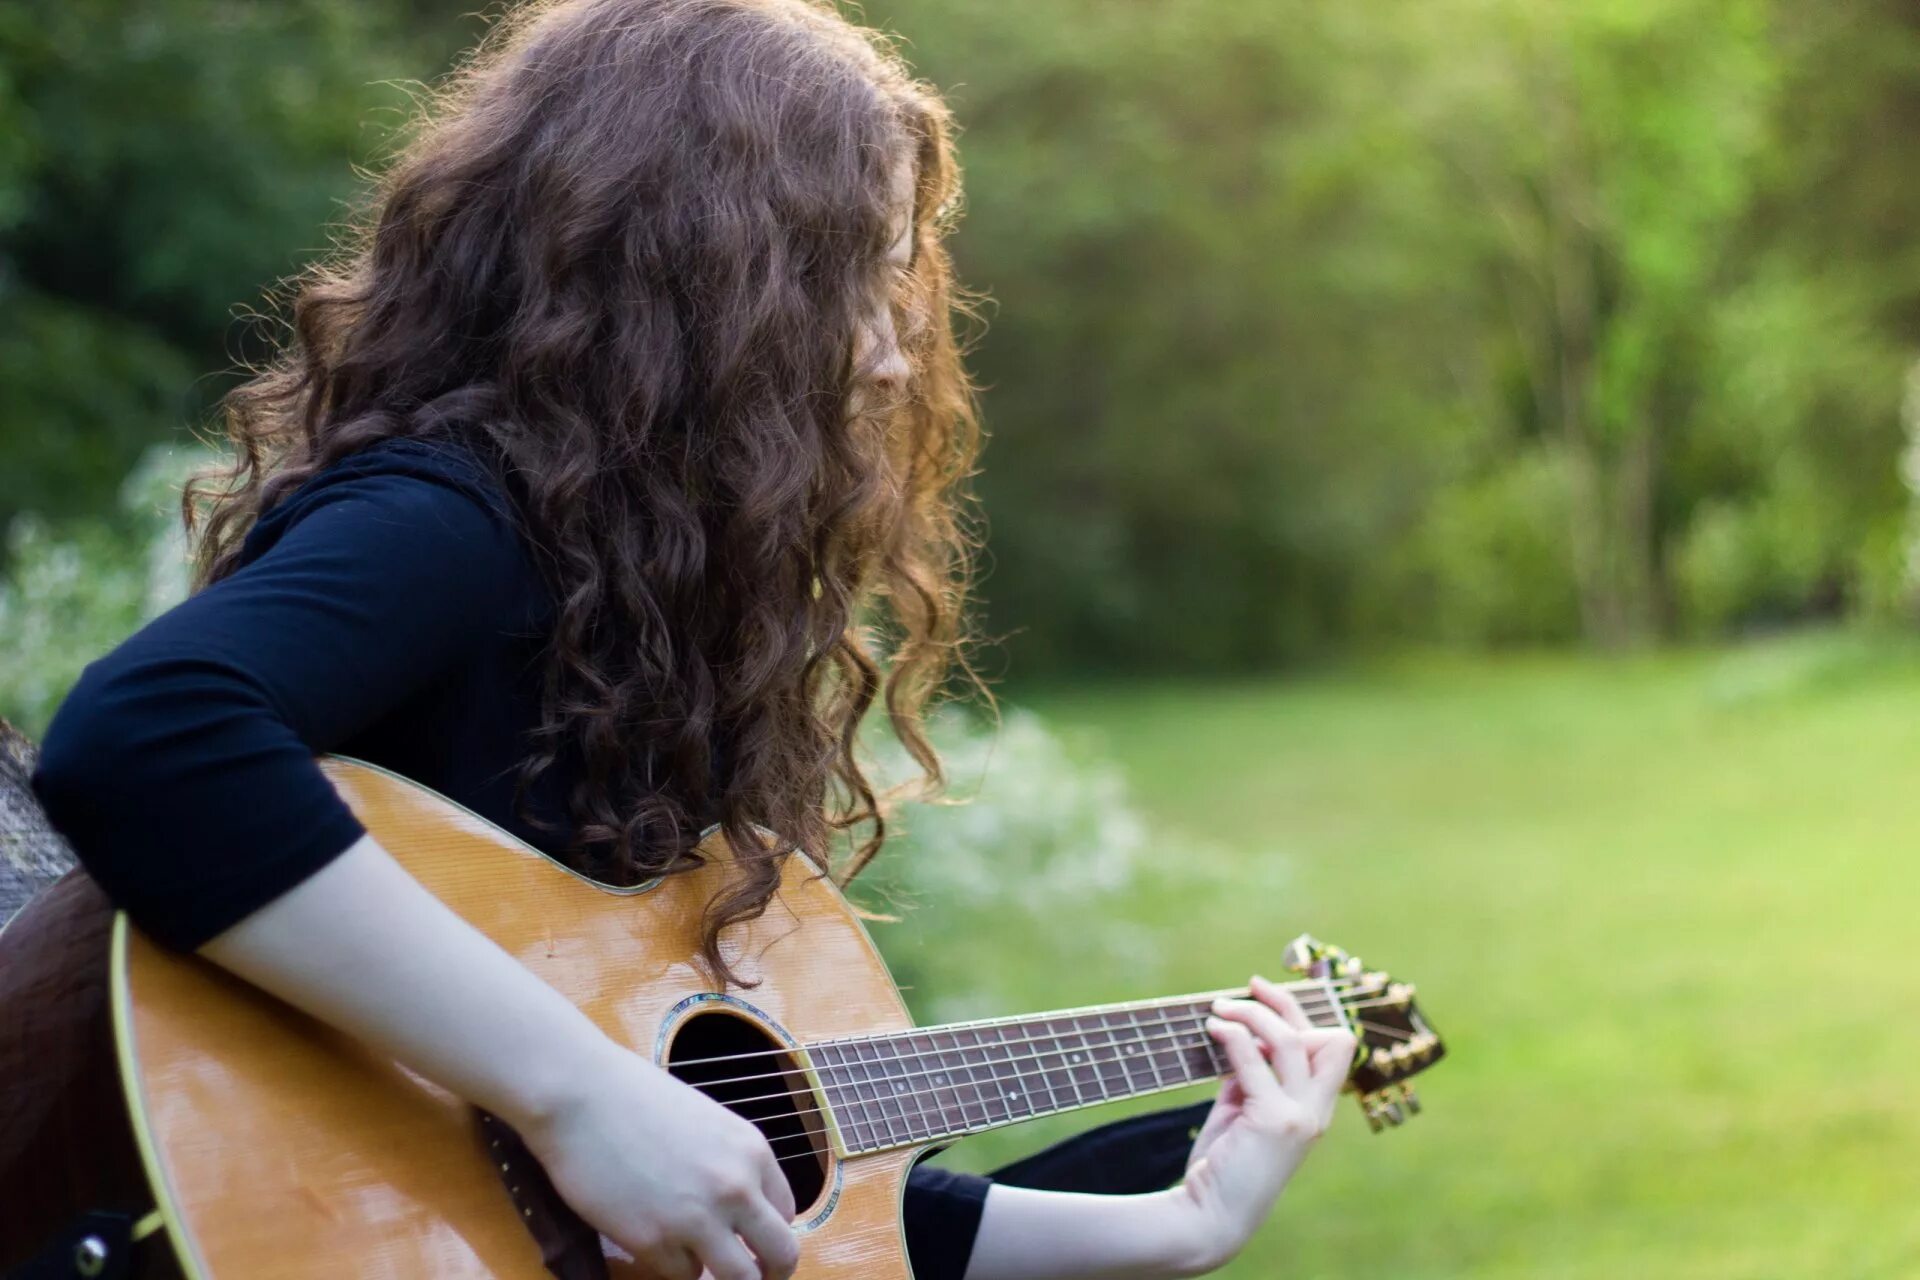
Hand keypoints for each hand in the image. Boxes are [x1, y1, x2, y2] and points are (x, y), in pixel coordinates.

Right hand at [516, 1040, 799, 1279]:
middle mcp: (736, 1188)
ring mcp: (697, 1218)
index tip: (753, 1245)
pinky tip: (655, 1244)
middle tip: (751, 1279)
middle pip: (780, 1256)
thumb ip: (728, 1163)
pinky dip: (672, 1267)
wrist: (581, 1094)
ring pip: (737, 1279)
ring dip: (722, 1279)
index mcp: (753, 1152)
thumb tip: (736, 1208)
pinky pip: (681, 1274)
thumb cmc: (635, 1098)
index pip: (786, 1213)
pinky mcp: (653, 1241)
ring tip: (702, 1268)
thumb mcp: (706, 1123)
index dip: (769, 1235)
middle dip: (769, 1275)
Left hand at [1173, 975, 1355, 1272]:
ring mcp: (1299, 1118)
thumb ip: (1250, 1078)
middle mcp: (1316, 1113)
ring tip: (1219, 1008)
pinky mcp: (1273, 1121)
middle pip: (1326, 1037)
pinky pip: (1254, 1061)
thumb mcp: (1241, 1112)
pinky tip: (1213, 1029)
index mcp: (1315, 1111)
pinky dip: (1233, 1036)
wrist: (1208, 1215)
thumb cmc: (1222, 1165)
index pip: (1333, 1049)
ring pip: (1290, 1042)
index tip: (1265, 1000)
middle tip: (1251, 986)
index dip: (1304, 1018)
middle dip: (1288, 1004)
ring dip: (1252, 1015)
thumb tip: (1240, 1039)